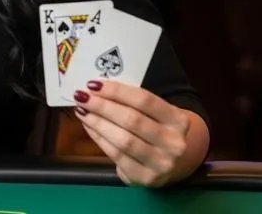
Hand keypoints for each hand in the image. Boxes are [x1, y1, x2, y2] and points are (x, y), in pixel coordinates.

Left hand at [74, 80, 199, 186]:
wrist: (179, 163)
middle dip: (102, 106)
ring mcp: (161, 163)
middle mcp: (173, 143)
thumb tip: (97, 90)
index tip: (93, 84)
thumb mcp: (158, 113)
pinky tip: (89, 127)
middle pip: (131, 120)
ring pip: (122, 140)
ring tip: (82, 111)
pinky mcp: (145, 178)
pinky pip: (116, 155)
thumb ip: (134, 102)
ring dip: (97, 123)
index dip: (116, 91)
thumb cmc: (160, 129)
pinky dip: (99, 139)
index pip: (144, 100)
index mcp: (178, 120)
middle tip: (82, 97)